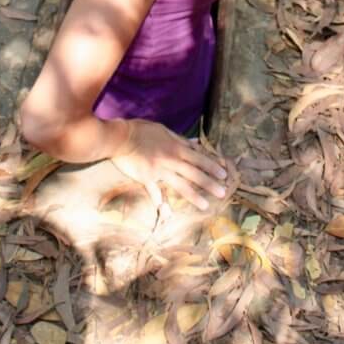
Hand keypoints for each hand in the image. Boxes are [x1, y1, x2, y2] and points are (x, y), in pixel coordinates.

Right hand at [111, 119, 227, 210]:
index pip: (198, 158)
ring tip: (205, 205)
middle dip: (209, 183)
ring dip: (194, 196)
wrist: (120, 137)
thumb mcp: (163, 130)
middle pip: (194, 173)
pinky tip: (166, 214)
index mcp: (175, 147)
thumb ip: (179, 139)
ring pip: (180, 184)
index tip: (224, 174)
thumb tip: (195, 143)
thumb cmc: (141, 130)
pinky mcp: (146, 178)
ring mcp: (159, 170)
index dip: (212, 166)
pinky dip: (160, 202)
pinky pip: (155, 192)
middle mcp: (170, 160)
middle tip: (222, 192)